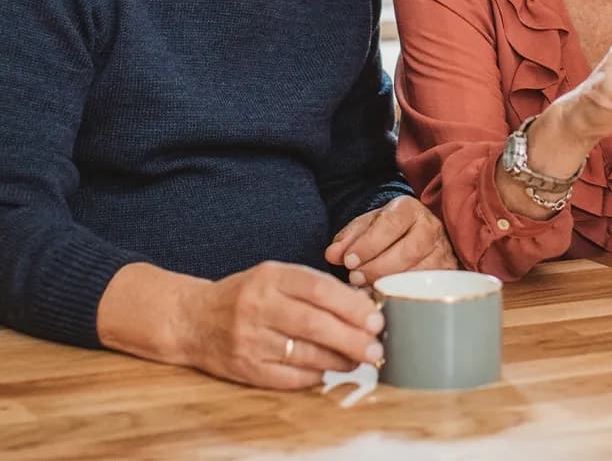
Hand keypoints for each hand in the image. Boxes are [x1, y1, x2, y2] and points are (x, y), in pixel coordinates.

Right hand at [176, 262, 384, 389]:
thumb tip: (360, 306)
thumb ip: (312, 287)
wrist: (193, 319)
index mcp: (270, 277)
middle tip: (376, 346)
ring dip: (339, 359)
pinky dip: (315, 375)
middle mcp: (259, 307)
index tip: (374, 317)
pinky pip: (289, 377)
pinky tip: (329, 369)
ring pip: (305, 354)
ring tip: (359, 358)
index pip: (317, 289)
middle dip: (351, 337)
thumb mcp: (275, 276)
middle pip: (314, 324)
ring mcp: (251, 340)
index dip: (350, 305)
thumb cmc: (246, 294)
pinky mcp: (246, 369)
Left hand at [325, 195, 456, 286]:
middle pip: (407, 250)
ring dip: (390, 284)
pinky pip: (429, 290)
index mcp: (409, 209)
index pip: (390, 224)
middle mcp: (431, 228)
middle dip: (377, 267)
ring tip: (368, 288)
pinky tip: (388, 299)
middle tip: (355, 277)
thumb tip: (332, 254)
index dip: (368, 244)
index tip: (349, 260)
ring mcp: (443, 252)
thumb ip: (348, 238)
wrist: (419, 236)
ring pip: (420, 272)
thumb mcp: (367, 227)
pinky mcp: (449, 275)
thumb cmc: (389, 232)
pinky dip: (406, 296)